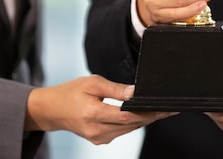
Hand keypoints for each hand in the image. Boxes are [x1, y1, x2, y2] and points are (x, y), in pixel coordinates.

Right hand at [24, 74, 174, 143]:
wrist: (52, 110)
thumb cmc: (71, 92)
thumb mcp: (93, 82)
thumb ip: (116, 88)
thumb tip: (136, 91)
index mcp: (93, 113)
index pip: (127, 116)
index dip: (148, 112)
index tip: (164, 107)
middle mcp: (97, 130)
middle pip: (132, 124)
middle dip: (152, 116)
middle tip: (170, 107)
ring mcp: (99, 138)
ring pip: (129, 129)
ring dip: (145, 120)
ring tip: (162, 110)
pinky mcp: (100, 140)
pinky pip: (122, 131)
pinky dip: (134, 123)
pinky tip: (144, 114)